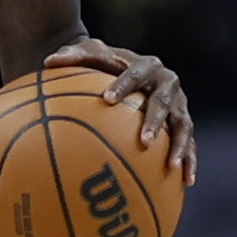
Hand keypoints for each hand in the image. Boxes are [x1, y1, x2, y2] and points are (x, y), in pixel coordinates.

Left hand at [44, 38, 195, 184]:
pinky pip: (189, 144)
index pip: (135, 74)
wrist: (132, 69)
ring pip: (182, 125)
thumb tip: (47, 63)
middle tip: (143, 141)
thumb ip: (72, 56)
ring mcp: (179, 104)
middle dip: (154, 122)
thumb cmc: (106, 64)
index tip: (107, 99)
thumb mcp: (89, 54)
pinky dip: (189, 162)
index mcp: (147, 65)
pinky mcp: (183, 123)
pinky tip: (186, 182)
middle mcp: (167, 83)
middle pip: (162, 103)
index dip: (123, 86)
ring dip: (179, 146)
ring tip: (171, 167)